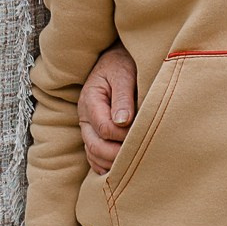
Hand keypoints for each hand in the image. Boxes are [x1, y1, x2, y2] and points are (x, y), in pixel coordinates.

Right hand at [81, 46, 136, 176]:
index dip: (123, 135)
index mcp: (90, 100)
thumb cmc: (122, 63)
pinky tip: (119, 167)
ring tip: (132, 162)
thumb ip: (123, 98)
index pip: (104, 128)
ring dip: (111, 162)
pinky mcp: (94, 132)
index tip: (141, 132)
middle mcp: (85, 116)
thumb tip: (123, 122)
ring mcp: (88, 126)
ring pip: (93, 154)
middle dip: (116, 154)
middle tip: (139, 154)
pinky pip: (93, 155)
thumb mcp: (123, 74)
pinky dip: (104, 164)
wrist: (117, 58)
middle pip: (95, 146)